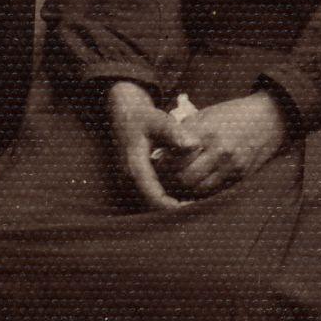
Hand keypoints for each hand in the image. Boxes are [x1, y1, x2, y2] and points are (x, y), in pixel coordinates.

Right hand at [104, 80, 190, 210]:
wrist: (123, 113)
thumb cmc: (142, 116)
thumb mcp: (158, 121)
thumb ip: (175, 133)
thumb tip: (193, 145)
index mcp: (135, 166)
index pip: (154, 197)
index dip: (173, 206)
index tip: (192, 207)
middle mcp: (129, 177)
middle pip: (152, 204)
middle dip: (173, 207)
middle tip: (197, 205)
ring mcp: (129, 179)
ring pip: (150, 200)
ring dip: (169, 203)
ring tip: (193, 200)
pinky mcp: (133, 177)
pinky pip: (149, 193)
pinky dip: (165, 195)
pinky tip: (182, 192)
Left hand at [168, 92, 289, 196]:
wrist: (269, 118)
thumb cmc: (232, 115)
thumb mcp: (205, 115)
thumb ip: (183, 132)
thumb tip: (160, 150)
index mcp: (205, 131)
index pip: (174, 157)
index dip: (163, 164)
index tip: (159, 164)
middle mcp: (219, 150)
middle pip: (184, 177)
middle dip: (173, 179)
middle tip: (167, 177)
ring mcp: (232, 165)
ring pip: (199, 189)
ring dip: (187, 188)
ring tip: (181, 181)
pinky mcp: (241, 175)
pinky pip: (215, 191)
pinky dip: (203, 191)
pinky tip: (198, 184)